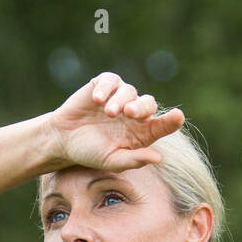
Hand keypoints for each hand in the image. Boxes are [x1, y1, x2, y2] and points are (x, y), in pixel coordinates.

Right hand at [44, 72, 184, 173]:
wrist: (64, 139)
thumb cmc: (91, 152)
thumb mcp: (112, 161)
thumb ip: (134, 160)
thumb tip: (159, 158)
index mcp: (142, 132)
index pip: (163, 125)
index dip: (172, 120)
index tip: (178, 116)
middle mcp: (134, 113)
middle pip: (148, 103)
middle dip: (141, 107)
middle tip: (129, 113)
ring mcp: (120, 97)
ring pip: (129, 91)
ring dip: (120, 100)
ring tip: (108, 113)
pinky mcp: (104, 85)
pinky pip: (111, 80)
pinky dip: (106, 87)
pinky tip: (97, 99)